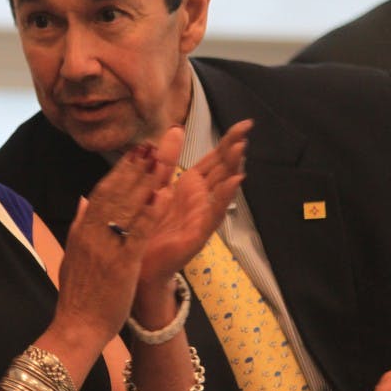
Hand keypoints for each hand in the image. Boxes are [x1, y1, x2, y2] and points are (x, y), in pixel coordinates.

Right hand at [51, 132, 181, 346]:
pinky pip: (138, 232)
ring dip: (145, 179)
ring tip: (161, 157)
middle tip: (153, 142)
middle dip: (135, 166)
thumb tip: (82, 200)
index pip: (102, 193)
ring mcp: (106, 246)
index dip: (120, 170)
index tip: (135, 152)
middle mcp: (93, 233)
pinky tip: (164, 195)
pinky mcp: (122, 263)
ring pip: (127, 206)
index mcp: (83, 231)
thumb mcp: (72, 255)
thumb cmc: (78, 296)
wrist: (76, 326)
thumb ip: (79, 225)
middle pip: (115, 191)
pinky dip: (151, 212)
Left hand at [136, 119, 250, 284]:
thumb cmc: (151, 229)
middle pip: (222, 169)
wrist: (142, 267)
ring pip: (222, 189)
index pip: (214, 159)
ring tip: (242, 148)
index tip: (245, 124)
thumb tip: (175, 130)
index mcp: (191, 186)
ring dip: (232, 168)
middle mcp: (201, 199)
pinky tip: (235, 182)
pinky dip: (224, 197)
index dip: (228, 141)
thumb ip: (167, 162)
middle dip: (234, 148)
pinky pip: (213, 213)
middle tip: (248, 127)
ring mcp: (202, 216)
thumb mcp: (156, 189)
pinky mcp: (198, 234)